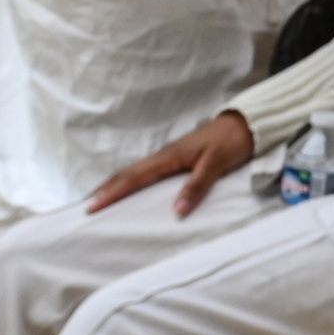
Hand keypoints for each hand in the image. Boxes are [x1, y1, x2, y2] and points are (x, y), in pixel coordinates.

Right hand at [89, 111, 255, 217]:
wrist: (247, 124)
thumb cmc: (232, 141)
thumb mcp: (217, 164)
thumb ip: (197, 186)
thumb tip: (177, 210)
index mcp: (169, 157)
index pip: (134, 177)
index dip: (112, 192)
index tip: (92, 206)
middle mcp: (164, 156)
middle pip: (128, 174)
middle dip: (106, 190)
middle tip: (86, 208)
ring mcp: (169, 158)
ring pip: (136, 173)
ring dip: (116, 187)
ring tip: (100, 202)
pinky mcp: (177, 160)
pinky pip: (148, 174)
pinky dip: (133, 183)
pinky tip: (131, 192)